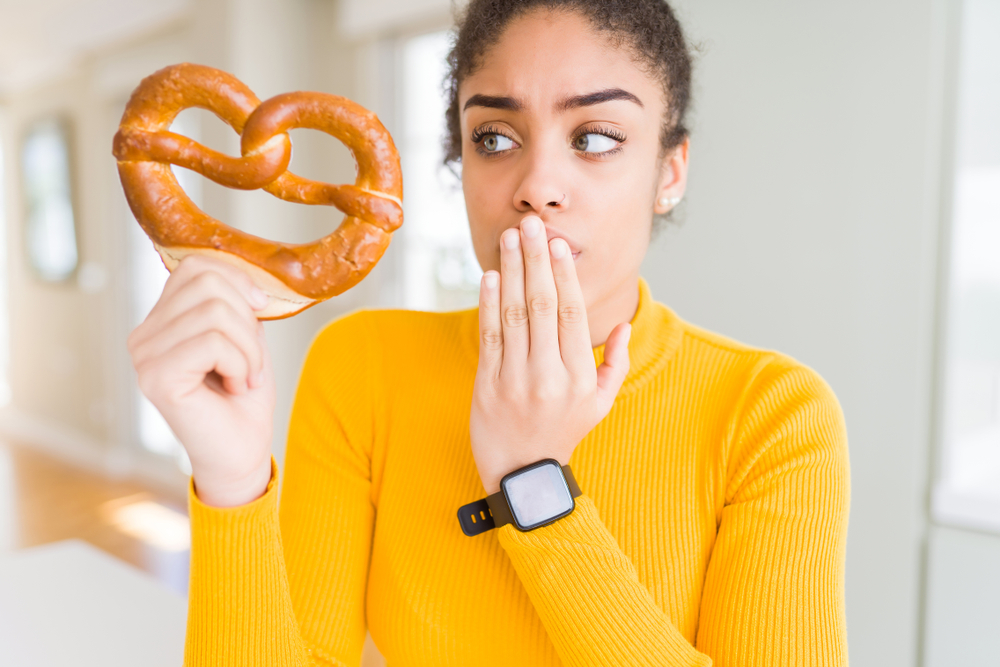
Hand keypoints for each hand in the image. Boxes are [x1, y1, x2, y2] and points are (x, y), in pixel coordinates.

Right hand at [127, 255, 275, 506]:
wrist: (241, 452)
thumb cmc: (243, 397)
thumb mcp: (245, 335)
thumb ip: (234, 301)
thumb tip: (244, 274)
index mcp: (161, 320)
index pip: (194, 267)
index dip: (237, 279)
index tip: (261, 309)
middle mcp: (143, 335)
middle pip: (207, 283)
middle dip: (247, 319)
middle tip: (250, 359)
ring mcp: (144, 357)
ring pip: (214, 312)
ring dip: (247, 348)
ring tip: (243, 377)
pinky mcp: (156, 378)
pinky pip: (212, 342)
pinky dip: (239, 363)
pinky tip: (234, 387)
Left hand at [470, 215, 631, 493]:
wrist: (523, 476)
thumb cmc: (564, 434)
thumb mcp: (600, 405)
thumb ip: (614, 363)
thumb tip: (620, 325)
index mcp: (578, 376)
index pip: (571, 314)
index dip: (564, 274)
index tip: (558, 243)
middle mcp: (548, 375)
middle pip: (541, 305)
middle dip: (537, 260)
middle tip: (532, 224)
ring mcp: (515, 379)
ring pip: (513, 315)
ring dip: (512, 271)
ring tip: (510, 238)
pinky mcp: (487, 384)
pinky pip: (488, 336)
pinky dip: (488, 303)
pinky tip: (491, 275)